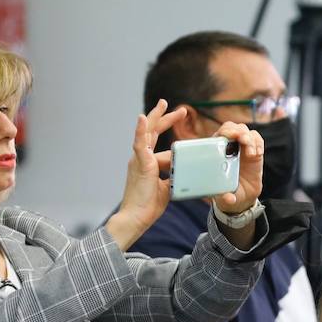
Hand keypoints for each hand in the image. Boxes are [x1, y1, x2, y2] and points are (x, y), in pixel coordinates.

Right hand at [105, 99, 187, 249]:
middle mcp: (141, 158)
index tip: (184, 130)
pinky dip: (141, 130)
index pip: (159, 144)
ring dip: (157, 117)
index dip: (171, 139)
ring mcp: (139, 159)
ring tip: (164, 104)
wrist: (136, 217)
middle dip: (165, 118)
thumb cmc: (148, 205)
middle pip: (152, 132)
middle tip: (180, 109)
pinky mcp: (139, 164)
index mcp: (146, 163)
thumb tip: (185, 172)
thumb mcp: (167, 187)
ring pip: (147, 132)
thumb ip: (173, 177)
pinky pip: (140, 143)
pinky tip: (143, 118)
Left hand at [204, 121, 264, 213]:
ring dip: (250, 138)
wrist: (242, 198)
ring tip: (251, 152)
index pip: (220, 133)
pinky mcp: (255, 152)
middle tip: (243, 140)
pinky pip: (258, 140)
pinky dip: (258, 144)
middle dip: (239, 131)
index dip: (226, 131)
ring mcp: (243, 148)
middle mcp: (230, 146)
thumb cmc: (227, 193)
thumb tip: (229, 199)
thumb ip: (224, 197)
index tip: (231, 136)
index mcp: (217, 151)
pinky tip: (257, 154)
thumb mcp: (222, 196)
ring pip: (247, 132)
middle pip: (234, 128)